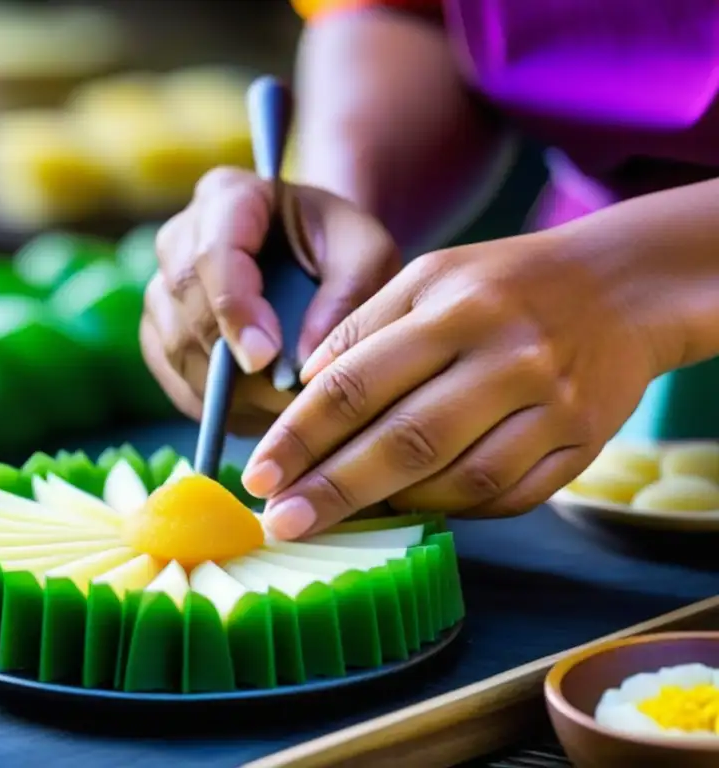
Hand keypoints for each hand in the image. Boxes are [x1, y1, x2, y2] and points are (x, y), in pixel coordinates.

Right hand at [140, 167, 399, 434]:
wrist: (313, 261)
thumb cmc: (341, 249)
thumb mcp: (366, 254)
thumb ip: (349, 293)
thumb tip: (304, 361)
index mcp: (227, 196)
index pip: (212, 253)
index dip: (233, 309)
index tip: (265, 357)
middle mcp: (178, 237)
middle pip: (183, 302)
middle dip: (230, 357)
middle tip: (284, 398)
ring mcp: (161, 288)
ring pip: (173, 346)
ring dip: (224, 389)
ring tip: (281, 409)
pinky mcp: (159, 335)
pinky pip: (171, 378)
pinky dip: (213, 406)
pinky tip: (258, 412)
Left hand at [242, 230, 664, 537]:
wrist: (623, 286)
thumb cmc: (505, 281)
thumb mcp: (429, 275)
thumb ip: (363, 328)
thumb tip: (303, 388)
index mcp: (454, 308)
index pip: (358, 382)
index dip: (300, 435)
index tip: (258, 474)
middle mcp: (506, 358)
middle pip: (404, 442)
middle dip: (332, 490)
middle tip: (279, 522)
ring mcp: (552, 407)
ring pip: (460, 481)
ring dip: (394, 506)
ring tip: (341, 514)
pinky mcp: (583, 444)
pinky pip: (510, 498)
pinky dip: (455, 509)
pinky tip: (416, 506)